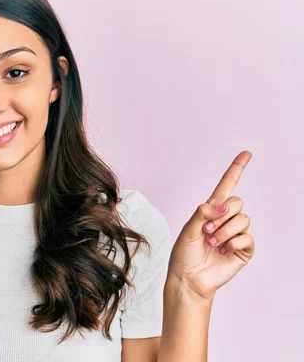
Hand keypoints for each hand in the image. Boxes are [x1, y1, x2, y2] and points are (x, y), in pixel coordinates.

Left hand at [167, 150, 254, 300]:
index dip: (236, 169)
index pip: (226, 186)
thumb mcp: (188, 229)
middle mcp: (225, 220)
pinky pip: (247, 237)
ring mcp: (236, 234)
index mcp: (210, 211)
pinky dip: (233, 243)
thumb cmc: (184, 254)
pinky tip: (222, 251)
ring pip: (242, 219)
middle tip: (207, 231)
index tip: (246, 153)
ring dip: (224, 231)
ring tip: (212, 243)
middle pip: (237, 202)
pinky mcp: (243, 249)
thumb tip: (223, 205)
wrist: (188, 278)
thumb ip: (203, 212)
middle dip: (221, 216)